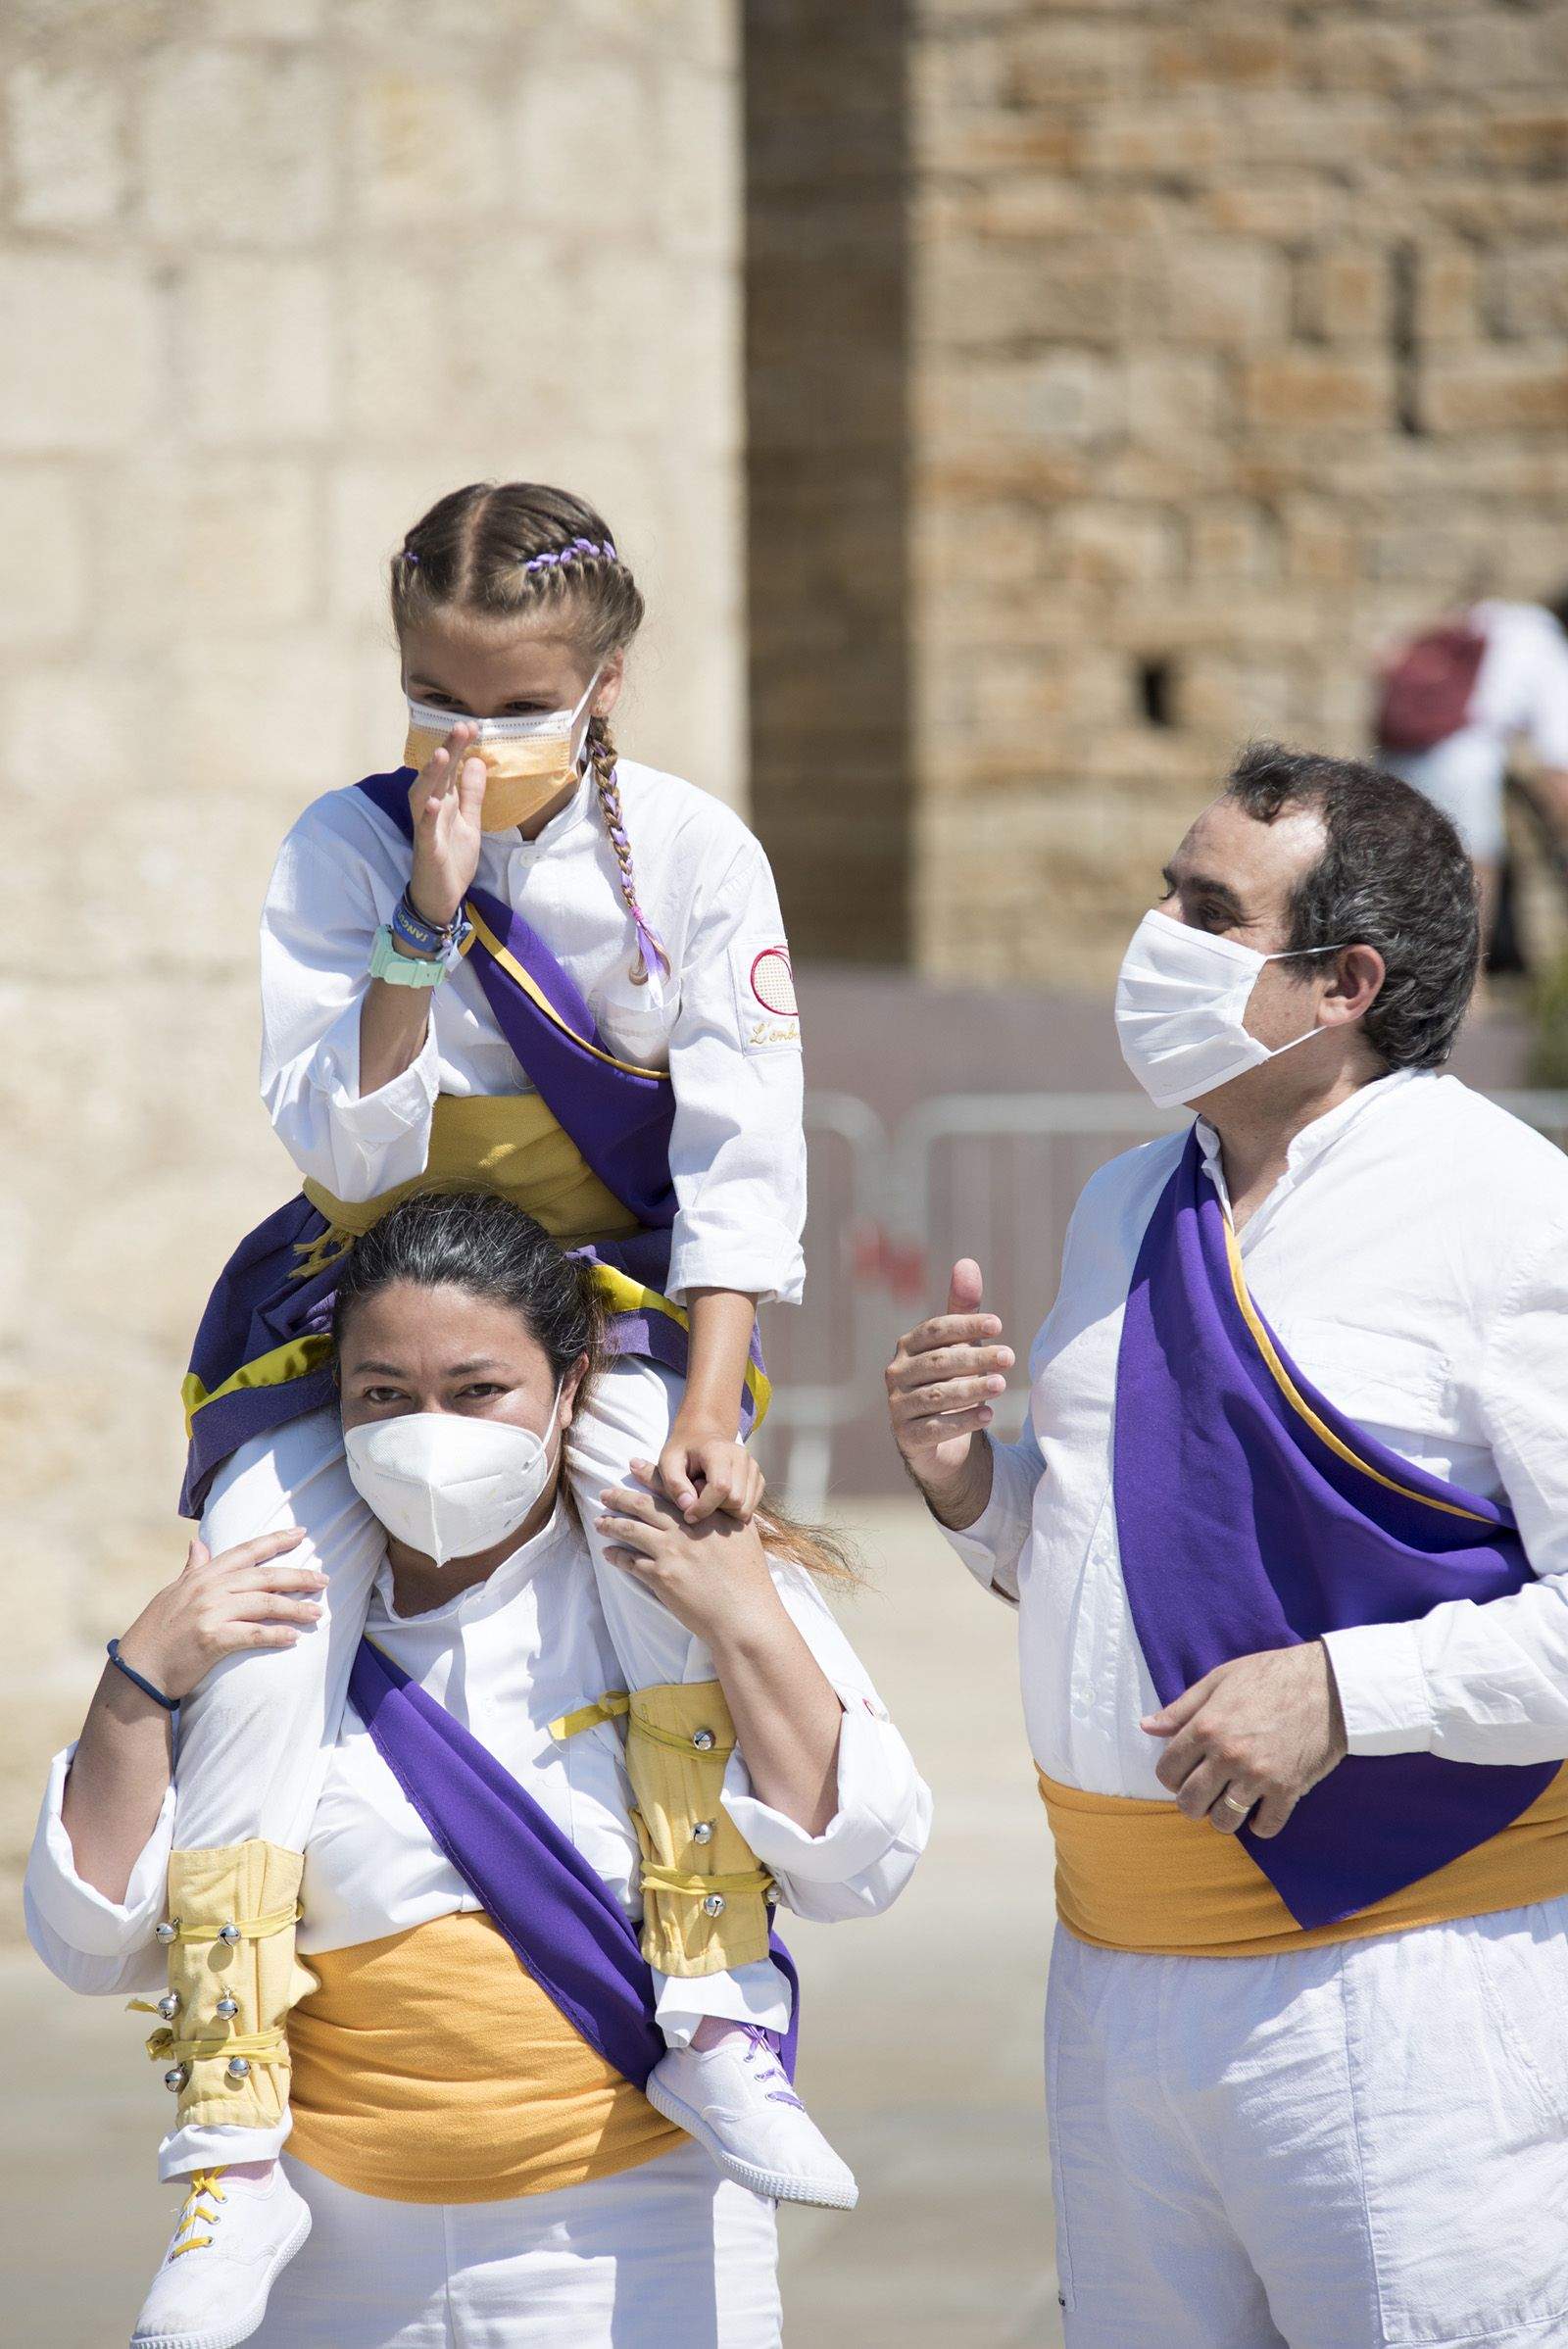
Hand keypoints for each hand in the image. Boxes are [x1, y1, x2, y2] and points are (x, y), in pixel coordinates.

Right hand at [114, 1532, 326, 1703]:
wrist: (138, 1669)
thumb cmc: (156, 1631)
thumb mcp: (173, 1592)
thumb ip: (192, 1568)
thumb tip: (198, 1543)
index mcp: (202, 1575)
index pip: (246, 1551)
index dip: (275, 1540)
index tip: (302, 1533)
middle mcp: (208, 1589)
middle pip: (264, 1577)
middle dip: (297, 1576)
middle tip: (324, 1580)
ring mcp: (210, 1613)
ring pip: (264, 1604)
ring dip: (295, 1608)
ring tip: (317, 1613)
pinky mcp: (212, 1639)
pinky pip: (253, 1634)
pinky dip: (275, 1635)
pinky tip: (293, 1638)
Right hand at [406, 721, 487, 929]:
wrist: (441, 898)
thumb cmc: (452, 860)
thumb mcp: (470, 823)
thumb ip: (472, 795)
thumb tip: (477, 761)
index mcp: (443, 803)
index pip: (450, 770)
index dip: (458, 748)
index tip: (471, 726)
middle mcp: (431, 811)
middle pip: (436, 776)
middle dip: (447, 751)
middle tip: (460, 726)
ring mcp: (427, 830)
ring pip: (423, 797)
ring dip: (431, 775)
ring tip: (442, 754)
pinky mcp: (427, 850)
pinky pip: (424, 830)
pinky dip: (428, 815)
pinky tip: (434, 801)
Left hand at [597, 1466, 778, 1644]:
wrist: (743, 1614)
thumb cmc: (749, 1577)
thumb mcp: (743, 1535)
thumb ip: (724, 1515)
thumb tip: (712, 1502)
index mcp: (706, 1514)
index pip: (672, 1488)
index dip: (648, 1474)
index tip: (633, 1466)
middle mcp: (684, 1529)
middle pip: (643, 1506)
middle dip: (620, 1497)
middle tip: (605, 1494)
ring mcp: (670, 1552)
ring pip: (631, 1530)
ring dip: (611, 1524)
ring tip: (600, 1522)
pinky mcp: (661, 1577)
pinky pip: (630, 1562)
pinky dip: (616, 1555)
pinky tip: (609, 1553)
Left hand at [656, 1418, 764, 1523]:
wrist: (702, 1437)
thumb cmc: (683, 1452)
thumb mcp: (668, 1463)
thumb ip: (674, 1484)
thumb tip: (688, 1506)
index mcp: (720, 1451)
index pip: (721, 1487)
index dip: (704, 1507)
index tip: (688, 1514)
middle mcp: (743, 1457)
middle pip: (735, 1501)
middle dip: (714, 1508)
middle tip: (697, 1495)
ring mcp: (754, 1468)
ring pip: (745, 1509)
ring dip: (724, 1510)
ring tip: (708, 1494)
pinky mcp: (759, 1479)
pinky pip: (750, 1509)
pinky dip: (734, 1510)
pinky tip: (720, 1497)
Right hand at [885, 1259, 1013, 1498]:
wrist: (938, 1439)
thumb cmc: (949, 1380)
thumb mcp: (959, 1345)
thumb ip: (962, 1308)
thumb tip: (967, 1262)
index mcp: (908, 1346)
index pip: (935, 1330)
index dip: (965, 1325)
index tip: (998, 1325)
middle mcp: (897, 1374)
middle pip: (938, 1362)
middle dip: (975, 1358)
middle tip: (1010, 1357)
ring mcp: (898, 1407)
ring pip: (936, 1395)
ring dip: (971, 1389)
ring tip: (1001, 1385)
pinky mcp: (907, 1437)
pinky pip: (934, 1427)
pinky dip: (962, 1421)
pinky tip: (987, 1415)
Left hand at [1142, 1643, 1348, 1838]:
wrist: (1329, 1683)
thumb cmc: (1271, 1675)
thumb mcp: (1219, 1679)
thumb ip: (1181, 1708)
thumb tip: (1147, 1727)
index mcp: (1206, 1727)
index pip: (1167, 1772)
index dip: (1171, 1776)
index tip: (1184, 1772)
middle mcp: (1228, 1755)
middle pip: (1190, 1803)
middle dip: (1191, 1802)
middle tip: (1204, 1791)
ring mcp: (1258, 1776)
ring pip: (1223, 1822)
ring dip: (1223, 1816)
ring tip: (1231, 1800)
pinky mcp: (1288, 1790)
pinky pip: (1265, 1828)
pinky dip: (1260, 1824)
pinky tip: (1261, 1808)